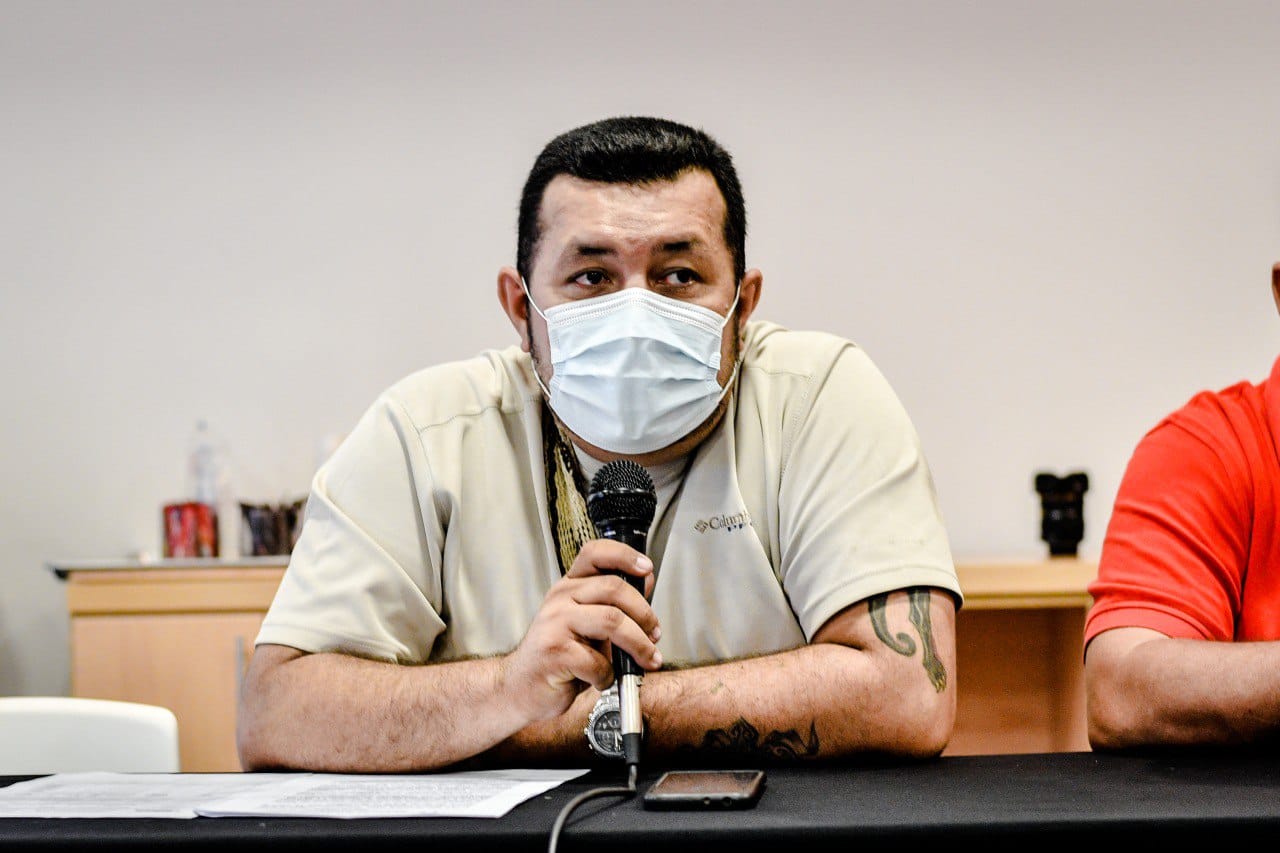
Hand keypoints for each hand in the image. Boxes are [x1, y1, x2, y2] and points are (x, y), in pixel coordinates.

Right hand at [500, 539, 662, 723]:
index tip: (647, 569)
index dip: (625, 556)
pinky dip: (608, 676)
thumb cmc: (559, 658)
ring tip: (646, 660)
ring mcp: (554, 623)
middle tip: (655, 634)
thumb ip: (614, 605)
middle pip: (613, 587)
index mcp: (569, 587)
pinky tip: (603, 680)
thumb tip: (646, 583)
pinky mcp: (554, 652)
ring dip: (638, 644)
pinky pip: (597, 661)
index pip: (595, 553)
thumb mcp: (589, 626)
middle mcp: (560, 598)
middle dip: (644, 613)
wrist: (522, 689)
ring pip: (612, 621)